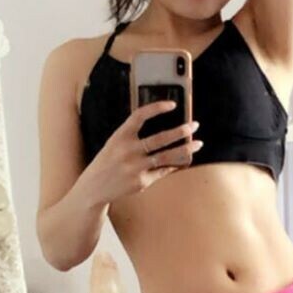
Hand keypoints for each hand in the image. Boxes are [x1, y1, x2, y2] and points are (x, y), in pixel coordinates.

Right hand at [85, 99, 201, 204]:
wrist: (94, 187)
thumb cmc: (109, 161)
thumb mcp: (115, 143)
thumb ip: (134, 135)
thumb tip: (163, 131)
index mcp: (119, 136)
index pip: (140, 116)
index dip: (157, 108)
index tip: (173, 105)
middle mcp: (127, 151)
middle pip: (160, 138)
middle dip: (181, 131)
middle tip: (194, 125)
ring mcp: (135, 168)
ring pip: (167, 156)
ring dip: (185, 149)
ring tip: (198, 143)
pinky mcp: (141, 182)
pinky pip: (163, 171)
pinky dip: (175, 165)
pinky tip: (184, 160)